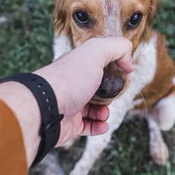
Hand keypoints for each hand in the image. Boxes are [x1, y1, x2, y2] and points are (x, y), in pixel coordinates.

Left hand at [0, 37, 132, 164]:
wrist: (46, 108)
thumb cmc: (70, 79)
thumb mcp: (96, 52)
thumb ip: (117, 47)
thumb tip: (129, 62)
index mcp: (79, 64)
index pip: (99, 62)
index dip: (114, 66)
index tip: (125, 71)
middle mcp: (74, 83)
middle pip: (98, 87)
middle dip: (111, 92)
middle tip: (114, 93)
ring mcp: (71, 104)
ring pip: (95, 108)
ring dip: (105, 111)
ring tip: (104, 112)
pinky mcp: (69, 124)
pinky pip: (88, 126)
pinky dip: (99, 126)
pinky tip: (102, 124)